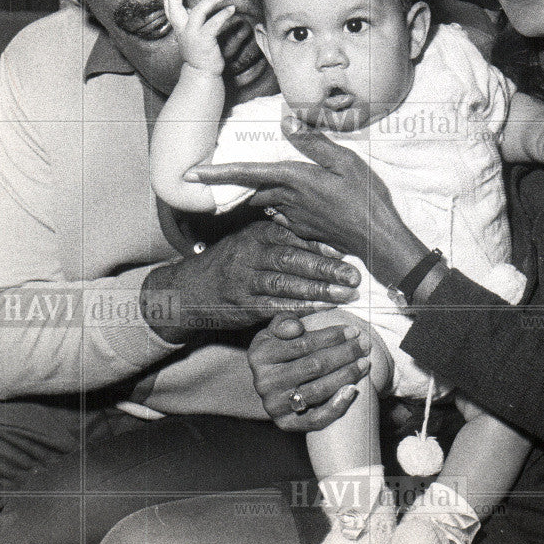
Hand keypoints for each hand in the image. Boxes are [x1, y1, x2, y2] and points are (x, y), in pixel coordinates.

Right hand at [141, 221, 360, 343]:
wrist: (190, 290)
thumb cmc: (234, 262)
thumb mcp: (253, 240)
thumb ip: (284, 237)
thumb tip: (328, 237)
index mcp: (256, 234)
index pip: (291, 236)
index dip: (318, 244)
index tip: (345, 251)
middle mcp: (249, 255)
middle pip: (291, 259)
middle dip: (324, 268)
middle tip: (353, 276)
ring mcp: (244, 282)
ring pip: (284, 284)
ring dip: (317, 291)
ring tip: (345, 295)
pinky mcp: (242, 306)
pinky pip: (273, 307)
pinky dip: (298, 310)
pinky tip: (321, 310)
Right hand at [164, 0, 234, 75]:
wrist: (202, 73)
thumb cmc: (199, 54)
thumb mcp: (191, 36)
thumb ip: (190, 23)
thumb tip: (190, 9)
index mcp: (179, 28)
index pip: (169, 8)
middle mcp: (182, 30)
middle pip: (174, 7)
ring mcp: (193, 35)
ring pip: (198, 12)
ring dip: (211, 1)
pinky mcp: (205, 40)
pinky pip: (214, 24)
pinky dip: (223, 15)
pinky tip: (231, 9)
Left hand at [188, 121, 427, 285]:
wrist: (377, 240)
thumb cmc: (365, 197)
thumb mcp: (344, 161)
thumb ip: (313, 142)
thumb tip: (286, 120)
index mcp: (295, 180)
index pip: (247, 174)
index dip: (217, 172)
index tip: (190, 173)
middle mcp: (288, 200)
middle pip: (253, 189)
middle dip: (235, 184)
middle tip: (214, 176)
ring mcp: (294, 219)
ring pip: (266, 202)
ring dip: (257, 194)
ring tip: (252, 186)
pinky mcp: (303, 230)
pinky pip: (281, 215)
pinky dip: (277, 206)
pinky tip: (287, 201)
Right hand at [248, 312, 371, 430]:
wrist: (273, 379)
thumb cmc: (281, 347)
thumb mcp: (276, 330)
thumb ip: (285, 322)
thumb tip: (296, 328)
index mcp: (260, 355)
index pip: (303, 344)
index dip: (331, 337)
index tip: (353, 330)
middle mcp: (264, 383)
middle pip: (314, 366)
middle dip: (344, 354)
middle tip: (364, 345)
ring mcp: (274, 405)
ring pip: (318, 390)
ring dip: (346, 375)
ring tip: (364, 363)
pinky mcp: (286, 424)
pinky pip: (316, 418)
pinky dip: (337, 405)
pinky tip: (353, 390)